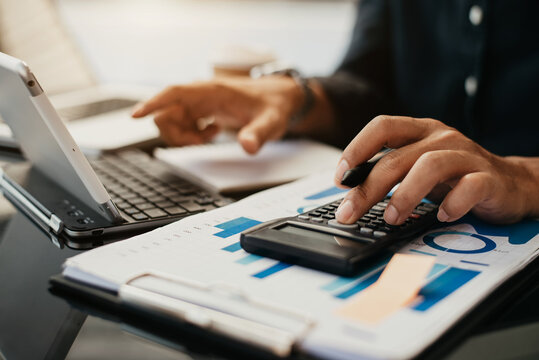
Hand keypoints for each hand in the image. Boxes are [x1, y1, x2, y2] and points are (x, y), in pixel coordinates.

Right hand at [131, 76, 302, 153]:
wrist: (280, 96)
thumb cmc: (274, 105)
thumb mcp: (272, 122)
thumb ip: (259, 134)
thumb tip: (248, 147)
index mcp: (212, 91)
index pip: (175, 93)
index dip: (153, 103)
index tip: (135, 115)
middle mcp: (202, 94)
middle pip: (168, 113)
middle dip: (176, 134)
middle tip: (201, 143)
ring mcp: (200, 101)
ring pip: (173, 121)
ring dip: (184, 136)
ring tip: (209, 138)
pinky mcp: (202, 109)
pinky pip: (183, 123)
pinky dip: (192, 134)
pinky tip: (212, 133)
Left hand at [334, 115, 538, 224]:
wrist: (511, 183)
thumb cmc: (454, 176)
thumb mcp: (417, 167)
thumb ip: (389, 171)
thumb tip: (350, 194)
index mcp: (420, 131)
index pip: (382, 127)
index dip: (356, 148)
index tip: (340, 177)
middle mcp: (441, 138)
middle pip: (397, 158)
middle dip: (368, 188)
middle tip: (350, 213)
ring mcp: (466, 156)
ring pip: (429, 167)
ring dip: (405, 195)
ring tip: (392, 218)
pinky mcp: (488, 178)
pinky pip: (469, 187)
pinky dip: (452, 204)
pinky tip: (442, 216)